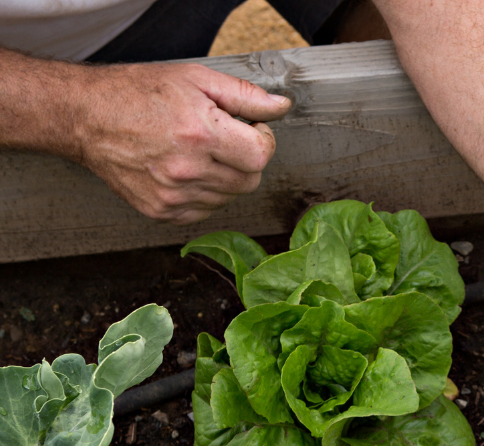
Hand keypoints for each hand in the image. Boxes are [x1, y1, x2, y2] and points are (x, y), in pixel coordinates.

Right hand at [70, 63, 290, 223]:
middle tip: (223, 139)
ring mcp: (174, 196)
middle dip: (245, 160)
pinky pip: (206, 210)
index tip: (249, 130)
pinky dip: (204, 193)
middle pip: (250, 181)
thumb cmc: (140, 93)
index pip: (261, 156)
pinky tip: (184, 169)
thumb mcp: (195, 79)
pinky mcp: (164, 212)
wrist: (87, 117)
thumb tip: (281, 106)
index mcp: (200, 134)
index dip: (262, 141)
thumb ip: (244, 96)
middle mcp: (187, 170)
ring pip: (229, 197)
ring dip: (224, 177)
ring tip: (197, 151)